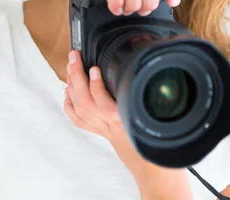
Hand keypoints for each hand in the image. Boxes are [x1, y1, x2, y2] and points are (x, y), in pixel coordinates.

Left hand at [63, 50, 192, 199]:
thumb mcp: (162, 116)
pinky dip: (70, 104)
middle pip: (85, 101)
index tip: (94, 68)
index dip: (96, 85)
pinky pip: (80, 119)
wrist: (157, 172)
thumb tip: (152, 74)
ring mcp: (104, 129)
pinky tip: (68, 91)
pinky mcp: (102, 132)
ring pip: (80, 108)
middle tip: (74, 57)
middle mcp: (111, 126)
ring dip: (72, 85)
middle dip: (76, 77)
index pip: (105, 104)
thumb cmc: (160, 146)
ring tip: (71, 67)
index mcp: (126, 122)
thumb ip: (154, 97)